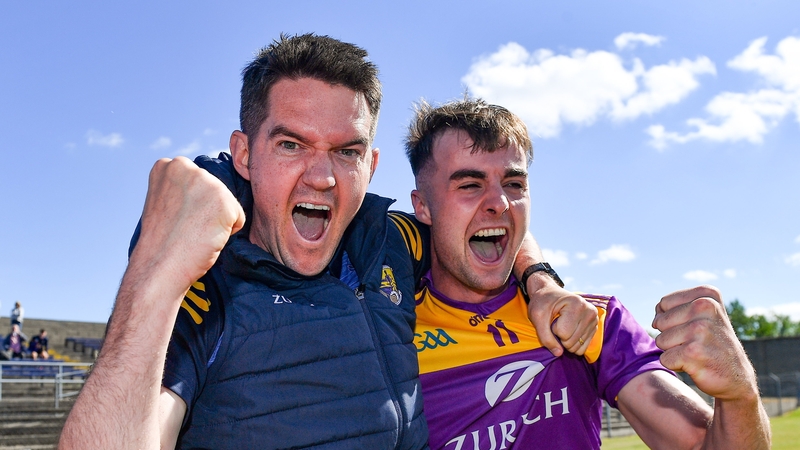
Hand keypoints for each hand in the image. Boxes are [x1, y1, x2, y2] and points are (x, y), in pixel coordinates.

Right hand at [132, 157, 245, 295]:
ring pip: (226, 203)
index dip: (191, 204)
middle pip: (215, 189)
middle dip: (206, 210)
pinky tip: (205, 238)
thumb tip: (206, 192)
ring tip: (194, 232)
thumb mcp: (164, 201)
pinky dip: (227, 233)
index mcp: (168, 165)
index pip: (198, 181)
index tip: (176, 217)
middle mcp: (186, 166)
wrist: (159, 267)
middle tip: (185, 228)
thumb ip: (182, 189)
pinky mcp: (224, 200)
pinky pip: (239, 218)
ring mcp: (205, 182)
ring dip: (217, 221)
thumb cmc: (162, 242)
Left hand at [526, 276, 597, 356]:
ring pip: (577, 347)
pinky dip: (572, 344)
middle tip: (555, 322)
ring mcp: (594, 319)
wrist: (549, 293)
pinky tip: (569, 330)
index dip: (552, 329)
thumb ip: (544, 336)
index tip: (551, 317)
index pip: (563, 333)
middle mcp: (589, 311)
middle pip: (571, 342)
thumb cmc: (542, 302)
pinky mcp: (594, 327)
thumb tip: (558, 353)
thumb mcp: (537, 316)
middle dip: (558, 337)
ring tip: (563, 325)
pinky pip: (583, 347)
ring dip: (565, 341)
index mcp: (577, 304)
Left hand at [652, 285, 758, 400]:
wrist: (737, 378)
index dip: (672, 320)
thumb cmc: (711, 343)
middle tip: (696, 343)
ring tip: (696, 352)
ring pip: (660, 340)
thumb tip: (654, 320)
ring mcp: (700, 330)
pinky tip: (696, 364)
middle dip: (671, 336)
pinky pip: (665, 358)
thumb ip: (672, 308)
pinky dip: (675, 364)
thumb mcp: (700, 315)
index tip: (695, 327)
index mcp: (707, 295)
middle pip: (659, 322)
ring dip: (673, 351)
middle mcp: (705, 307)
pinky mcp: (693, 352)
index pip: (664, 304)